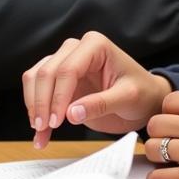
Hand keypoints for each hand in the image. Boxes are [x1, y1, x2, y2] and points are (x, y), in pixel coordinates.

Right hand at [21, 31, 171, 148]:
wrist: (144, 99)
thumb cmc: (141, 93)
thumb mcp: (127, 99)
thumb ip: (100, 104)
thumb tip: (71, 113)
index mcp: (95, 45)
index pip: (68, 69)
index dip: (59, 96)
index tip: (56, 121)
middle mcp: (76, 48)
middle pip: (47, 72)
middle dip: (42, 102)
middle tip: (44, 128)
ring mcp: (65, 62)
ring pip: (36, 77)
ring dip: (34, 106)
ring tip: (40, 133)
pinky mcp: (59, 79)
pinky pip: (37, 89)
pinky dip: (34, 110)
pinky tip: (40, 133)